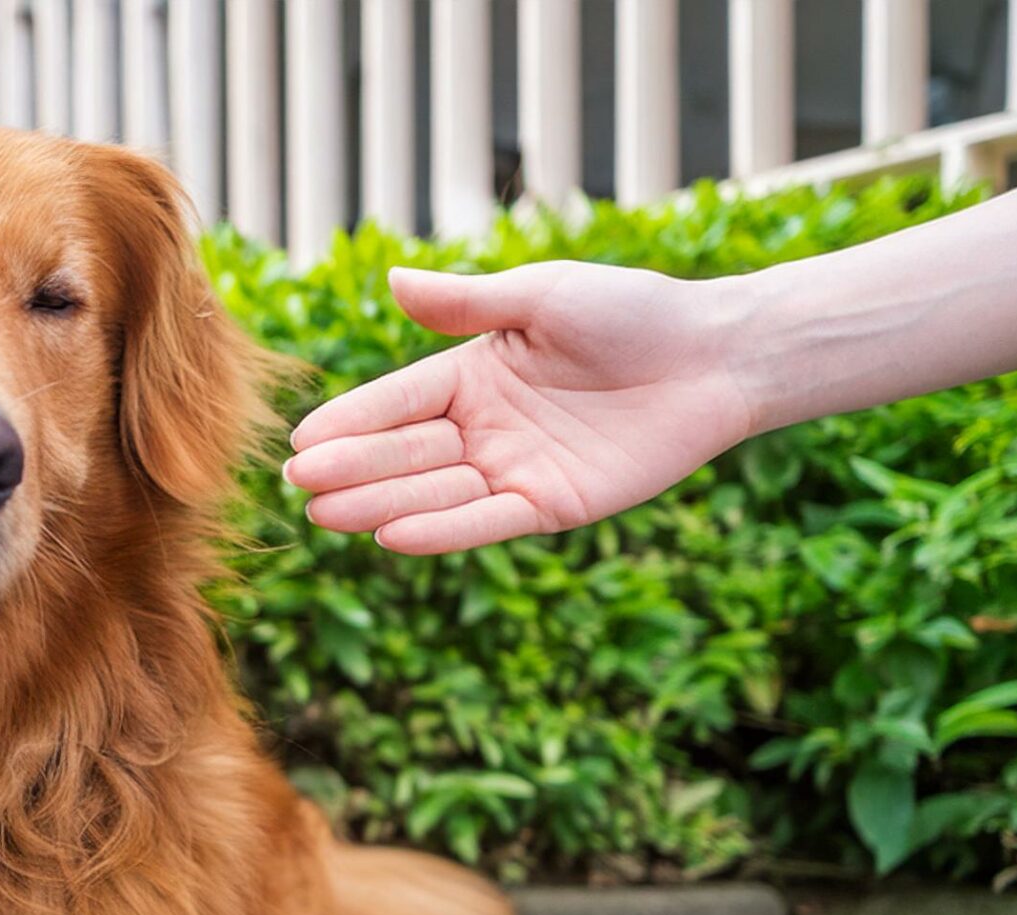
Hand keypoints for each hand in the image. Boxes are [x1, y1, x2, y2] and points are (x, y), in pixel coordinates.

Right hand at [284, 263, 759, 553]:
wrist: (717, 355)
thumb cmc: (634, 312)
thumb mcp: (541, 296)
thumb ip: (466, 303)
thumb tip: (393, 279)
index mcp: (473, 374)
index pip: (397, 401)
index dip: (351, 421)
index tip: (301, 438)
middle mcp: (485, 427)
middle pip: (405, 452)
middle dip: (351, 468)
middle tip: (300, 482)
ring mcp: (515, 469)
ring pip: (434, 492)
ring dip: (379, 504)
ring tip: (326, 512)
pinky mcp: (553, 505)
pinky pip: (486, 522)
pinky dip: (441, 530)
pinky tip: (393, 535)